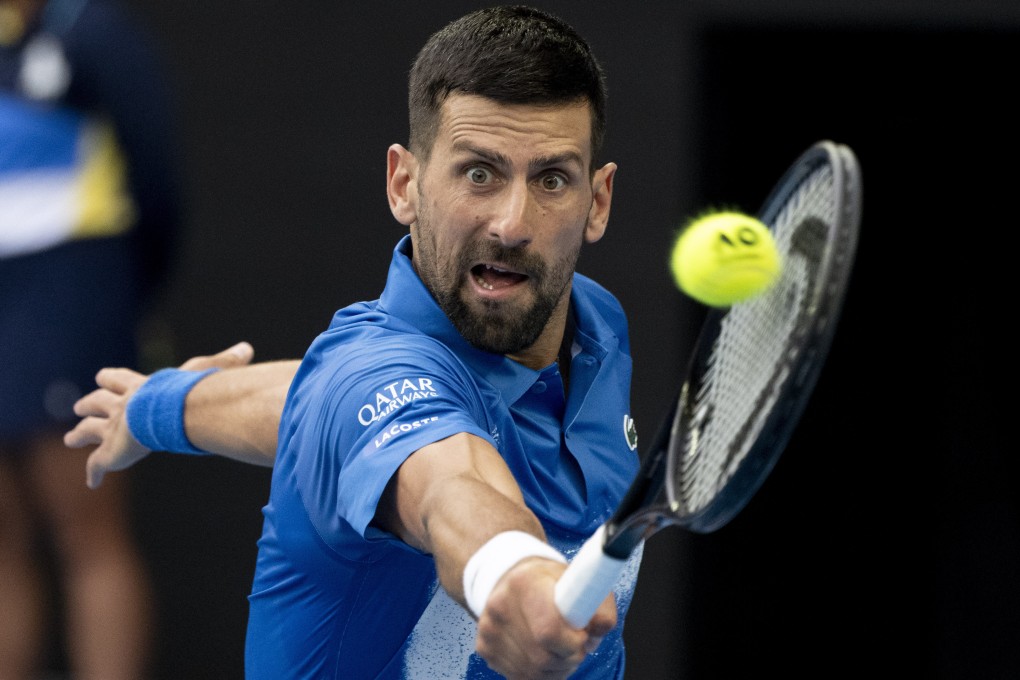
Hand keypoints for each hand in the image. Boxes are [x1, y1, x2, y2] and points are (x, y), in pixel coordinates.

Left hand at [64, 342, 254, 488]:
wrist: (171, 410)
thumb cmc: (190, 391)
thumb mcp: (207, 371)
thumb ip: (225, 362)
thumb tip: (248, 349)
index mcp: (140, 387)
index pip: (120, 379)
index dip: (112, 379)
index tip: (103, 376)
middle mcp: (122, 406)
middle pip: (98, 401)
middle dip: (89, 402)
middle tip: (79, 404)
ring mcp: (114, 430)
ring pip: (90, 429)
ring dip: (80, 433)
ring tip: (70, 438)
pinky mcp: (112, 453)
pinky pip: (99, 464)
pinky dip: (94, 473)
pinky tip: (92, 482)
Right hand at [475, 557, 616, 679]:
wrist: (513, 579)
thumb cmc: (552, 584)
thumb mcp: (580, 582)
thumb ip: (599, 605)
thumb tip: (598, 630)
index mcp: (525, 583)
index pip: (549, 631)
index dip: (573, 642)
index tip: (582, 635)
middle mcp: (500, 606)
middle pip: (541, 657)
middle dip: (567, 658)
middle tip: (575, 645)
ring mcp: (488, 629)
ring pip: (532, 672)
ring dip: (555, 669)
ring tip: (560, 649)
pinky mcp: (484, 648)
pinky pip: (519, 677)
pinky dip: (538, 673)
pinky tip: (543, 654)